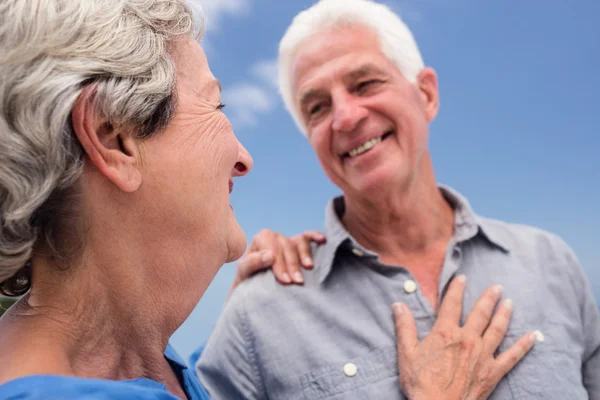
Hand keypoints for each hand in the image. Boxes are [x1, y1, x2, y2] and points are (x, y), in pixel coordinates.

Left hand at [231, 229, 325, 290]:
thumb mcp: (244, 274)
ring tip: (309, 267)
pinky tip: (322, 240)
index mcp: (260, 240)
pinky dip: (315, 236)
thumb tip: (270, 255)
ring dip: (305, 254)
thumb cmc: (248, 282)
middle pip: (287, 246)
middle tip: (298, 282)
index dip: (279, 264)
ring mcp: (288, 240)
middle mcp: (275, 237)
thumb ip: (252, 263)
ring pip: (299, 241)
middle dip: (292, 264)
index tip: (285, 280)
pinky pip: (308, 237)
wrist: (254, 290)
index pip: (271, 247)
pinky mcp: (299, 245)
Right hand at [393, 275, 535, 399]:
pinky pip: (513, 356)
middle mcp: (467, 339)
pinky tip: (533, 336)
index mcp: (445, 333)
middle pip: (480, 313)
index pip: (452, 304)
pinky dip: (524, 345)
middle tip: (497, 287)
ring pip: (498, 329)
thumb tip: (398, 305)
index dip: (457, 289)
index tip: (463, 278)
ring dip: (504, 314)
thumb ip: (404, 327)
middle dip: (488, 298)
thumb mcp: (406, 353)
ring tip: (510, 302)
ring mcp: (483, 355)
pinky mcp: (493, 372)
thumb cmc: (421, 383)